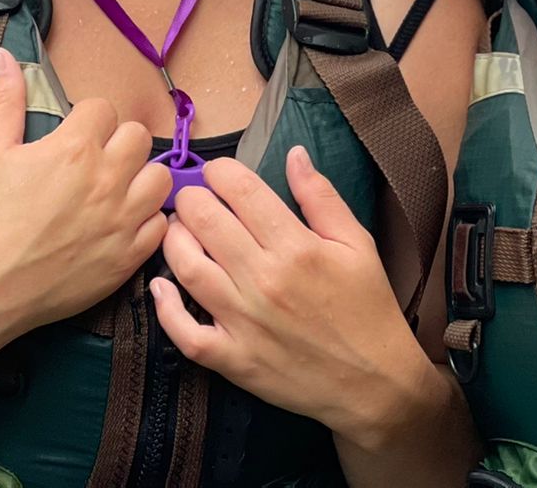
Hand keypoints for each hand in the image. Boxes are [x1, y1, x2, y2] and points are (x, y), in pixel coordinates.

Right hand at [0, 49, 168, 342]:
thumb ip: (4, 99)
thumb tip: (2, 55)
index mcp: (75, 148)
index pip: (103, 109)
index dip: (86, 118)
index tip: (72, 134)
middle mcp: (107, 180)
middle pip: (138, 136)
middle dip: (117, 141)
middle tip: (94, 159)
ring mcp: (122, 221)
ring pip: (159, 178)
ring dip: (139, 177)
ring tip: (114, 187)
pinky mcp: (128, 258)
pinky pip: (160, 224)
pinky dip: (145, 220)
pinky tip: (120, 222)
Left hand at [150, 147, 432, 449]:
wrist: (376, 383)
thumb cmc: (369, 307)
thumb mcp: (357, 243)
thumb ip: (321, 196)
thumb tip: (294, 153)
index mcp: (296, 246)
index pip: (242, 191)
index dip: (220, 172)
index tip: (216, 172)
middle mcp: (265, 280)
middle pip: (206, 222)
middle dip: (191, 198)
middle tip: (192, 197)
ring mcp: (245, 322)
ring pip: (188, 268)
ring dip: (173, 240)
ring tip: (178, 229)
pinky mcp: (234, 360)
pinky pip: (186, 333)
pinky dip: (166, 309)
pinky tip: (160, 287)